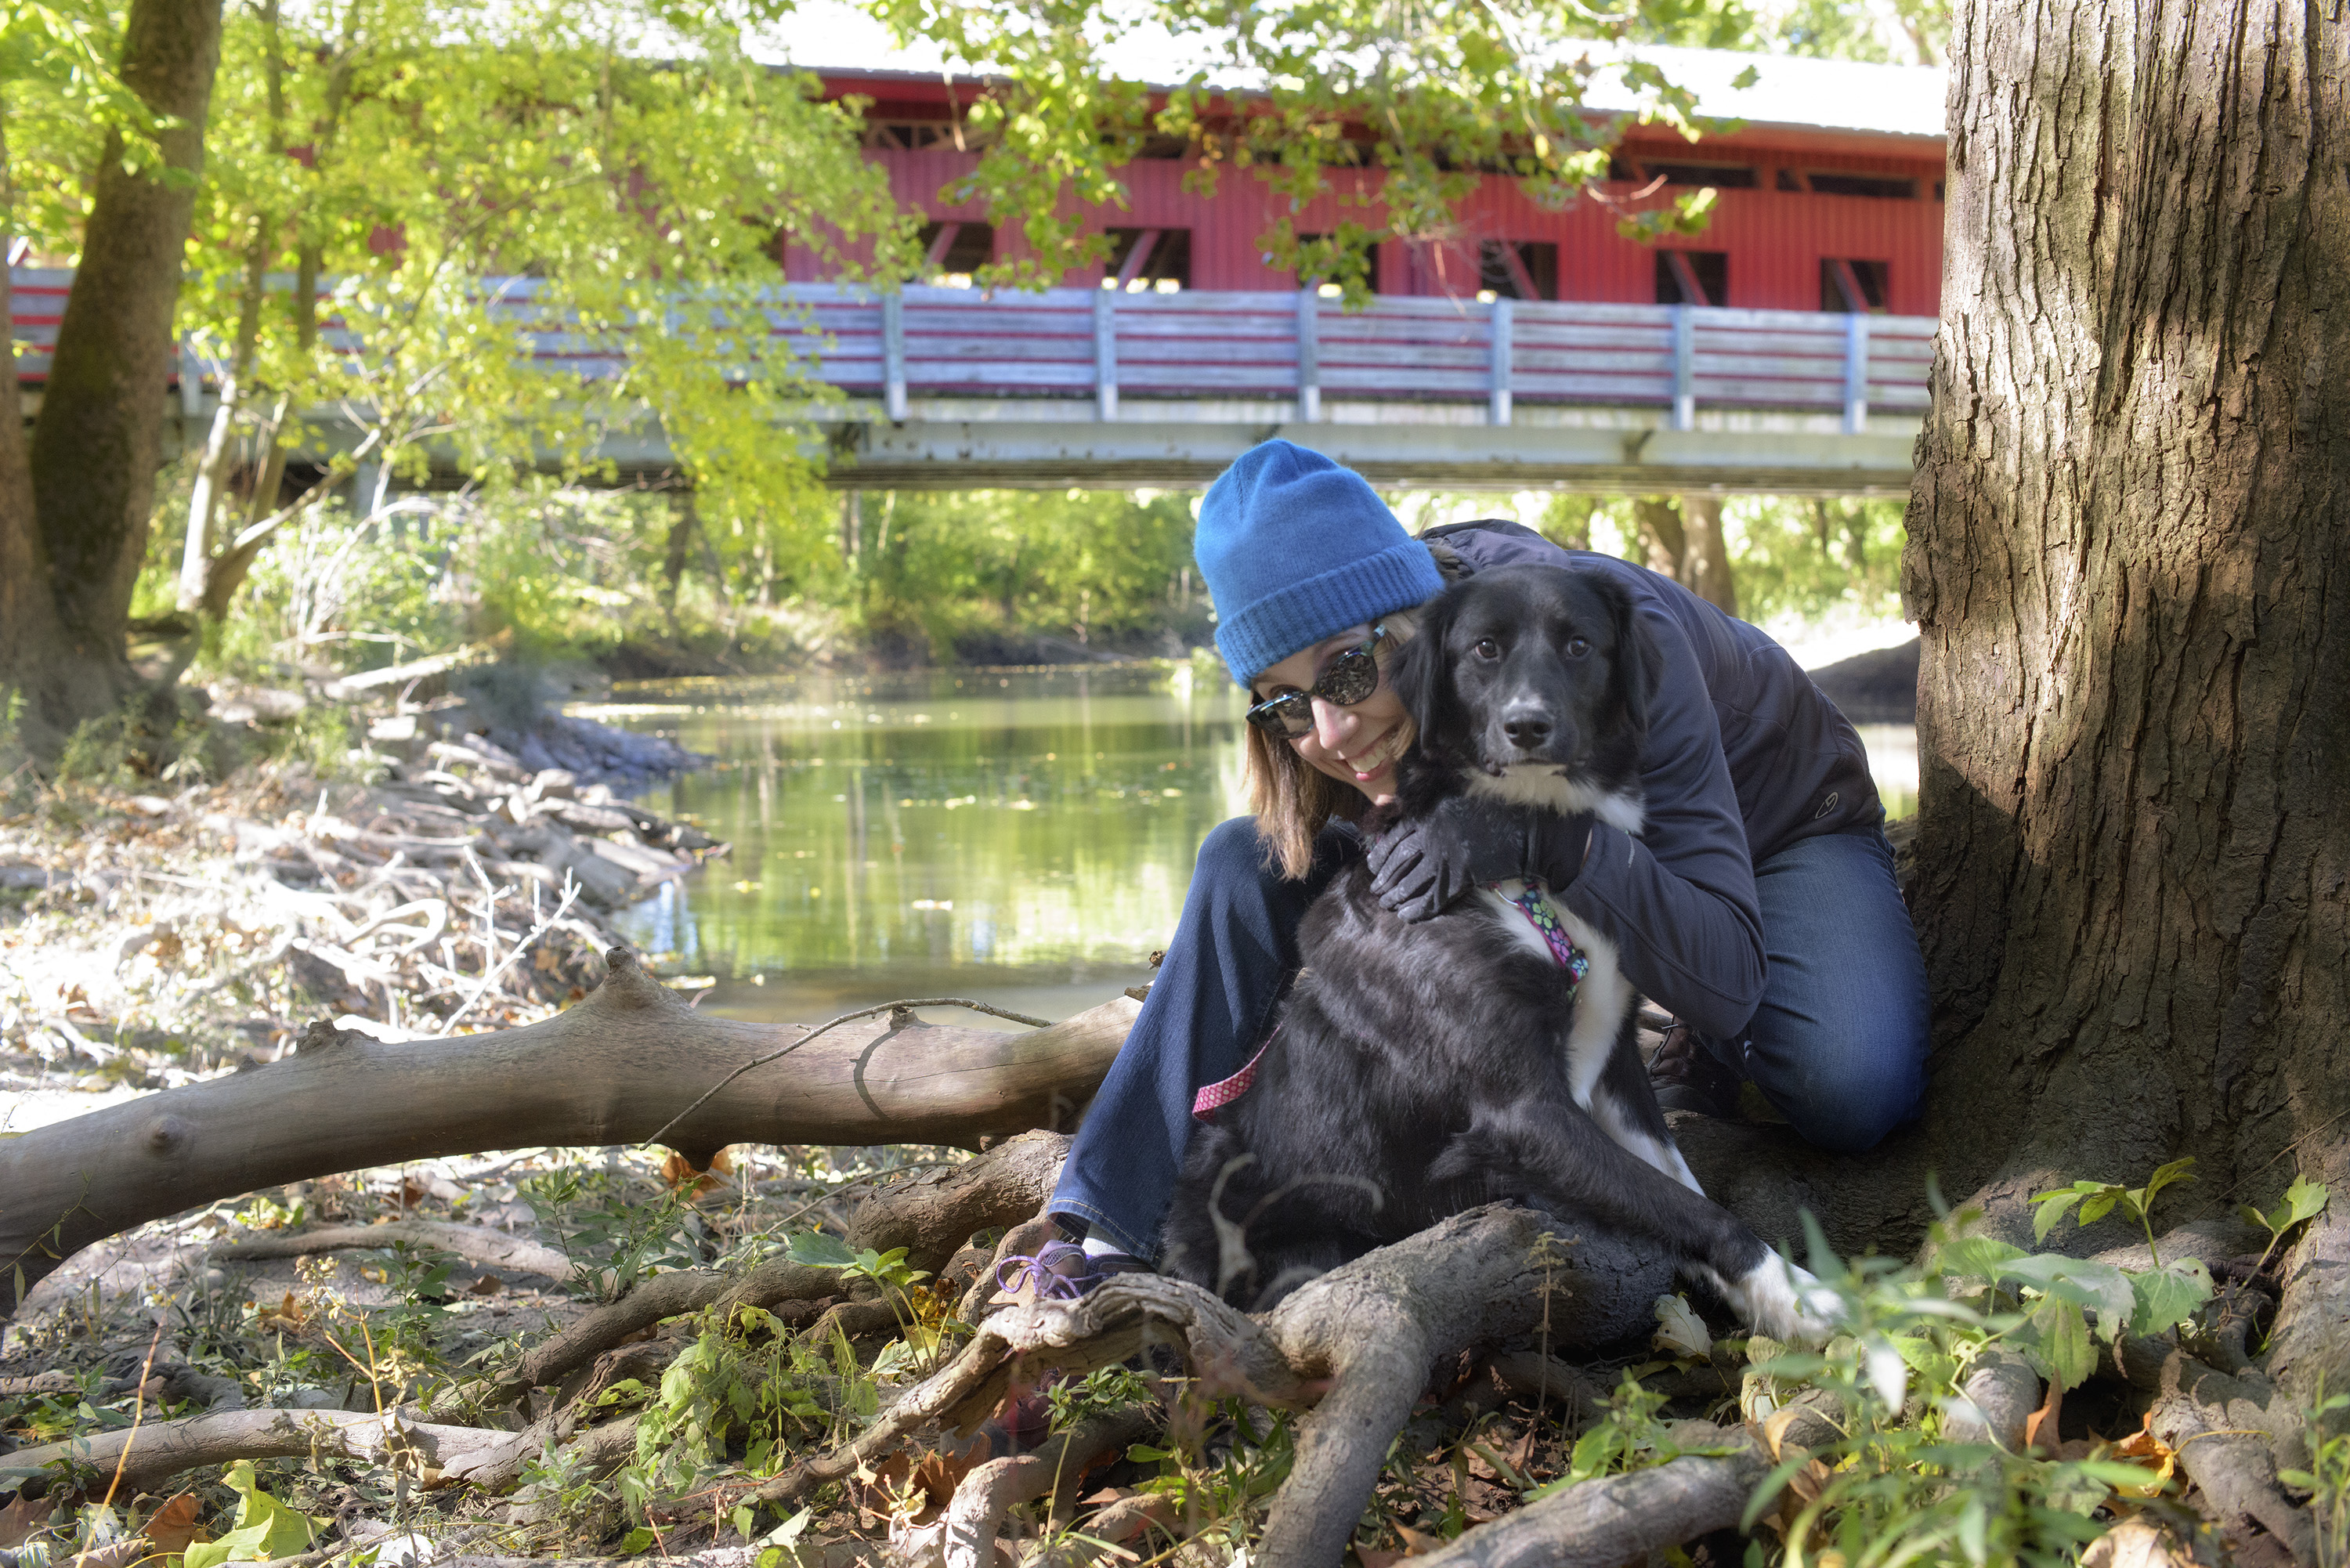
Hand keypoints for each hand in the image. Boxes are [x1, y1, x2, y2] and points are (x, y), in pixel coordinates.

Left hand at [1367, 797, 1594, 922]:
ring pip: (1412, 880)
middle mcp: (1434, 833)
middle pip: (1400, 860)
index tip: (1373, 864)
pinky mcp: (1462, 874)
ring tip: (1387, 905)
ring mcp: (1447, 854)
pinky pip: (1434, 896)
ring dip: (1397, 895)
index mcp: (1433, 813)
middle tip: (1376, 890)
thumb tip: (1405, 812)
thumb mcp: (1461, 801)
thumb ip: (1437, 810)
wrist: (1531, 827)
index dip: (1383, 853)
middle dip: (1386, 877)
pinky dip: (1419, 909)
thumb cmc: (1500, 811)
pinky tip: (1408, 917)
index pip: (1398, 836)